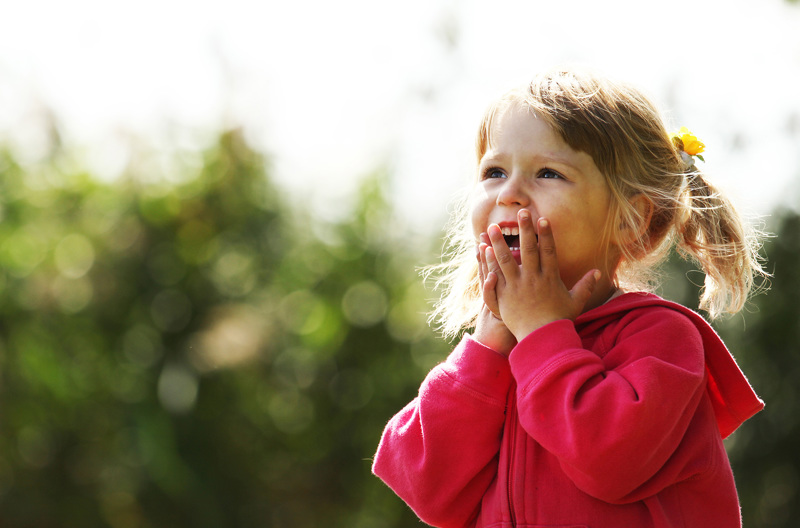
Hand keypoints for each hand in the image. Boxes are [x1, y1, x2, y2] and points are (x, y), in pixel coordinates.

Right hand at [473, 238, 515, 355]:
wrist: (494, 347)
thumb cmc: (503, 327)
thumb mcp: (497, 305)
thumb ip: (497, 290)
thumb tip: (499, 275)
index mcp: (497, 288)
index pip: (493, 265)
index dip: (489, 251)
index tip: (485, 236)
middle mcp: (496, 292)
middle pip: (490, 266)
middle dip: (488, 249)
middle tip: (485, 232)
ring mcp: (497, 301)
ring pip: (488, 279)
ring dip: (485, 263)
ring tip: (482, 248)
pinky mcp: (498, 313)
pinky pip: (490, 298)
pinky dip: (489, 288)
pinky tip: (490, 276)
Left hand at [484, 209, 599, 340]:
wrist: (541, 340)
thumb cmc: (558, 321)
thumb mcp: (575, 302)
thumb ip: (585, 286)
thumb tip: (598, 273)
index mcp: (550, 279)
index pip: (548, 251)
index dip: (545, 234)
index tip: (542, 218)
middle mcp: (533, 279)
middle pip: (528, 250)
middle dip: (524, 229)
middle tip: (521, 212)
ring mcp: (516, 287)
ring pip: (506, 260)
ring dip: (499, 242)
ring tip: (493, 226)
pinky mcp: (503, 296)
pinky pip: (495, 275)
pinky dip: (489, 262)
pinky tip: (484, 250)